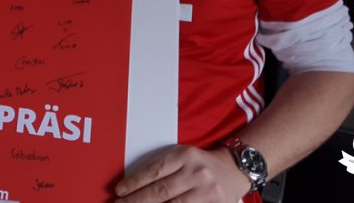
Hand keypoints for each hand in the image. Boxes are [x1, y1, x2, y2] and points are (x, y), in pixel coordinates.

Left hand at [114, 145, 250, 202]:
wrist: (235, 169)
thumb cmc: (201, 163)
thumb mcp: (182, 156)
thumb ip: (161, 167)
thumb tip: (133, 184)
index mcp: (185, 156)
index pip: (154, 171)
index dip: (134, 182)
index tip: (119, 190)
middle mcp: (196, 173)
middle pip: (161, 191)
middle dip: (136, 200)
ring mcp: (206, 191)